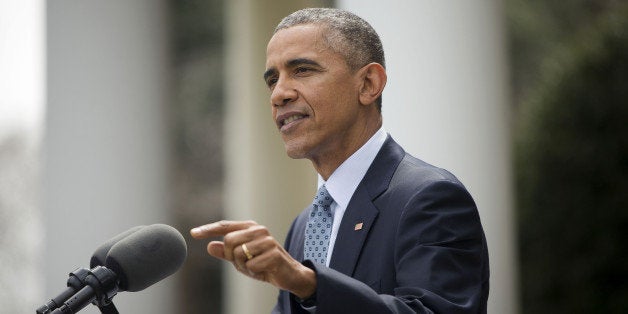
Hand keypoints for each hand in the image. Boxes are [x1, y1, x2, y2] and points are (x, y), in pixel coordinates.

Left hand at [190, 220, 315, 298]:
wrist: (288, 274)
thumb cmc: (264, 264)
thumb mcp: (241, 259)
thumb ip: (226, 252)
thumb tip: (210, 246)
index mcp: (250, 227)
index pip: (225, 226)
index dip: (208, 230)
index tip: (193, 233)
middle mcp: (258, 230)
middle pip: (228, 241)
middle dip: (231, 256)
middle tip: (244, 263)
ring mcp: (267, 240)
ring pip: (238, 254)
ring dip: (243, 266)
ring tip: (255, 266)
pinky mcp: (273, 253)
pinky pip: (250, 265)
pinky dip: (253, 272)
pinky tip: (263, 270)